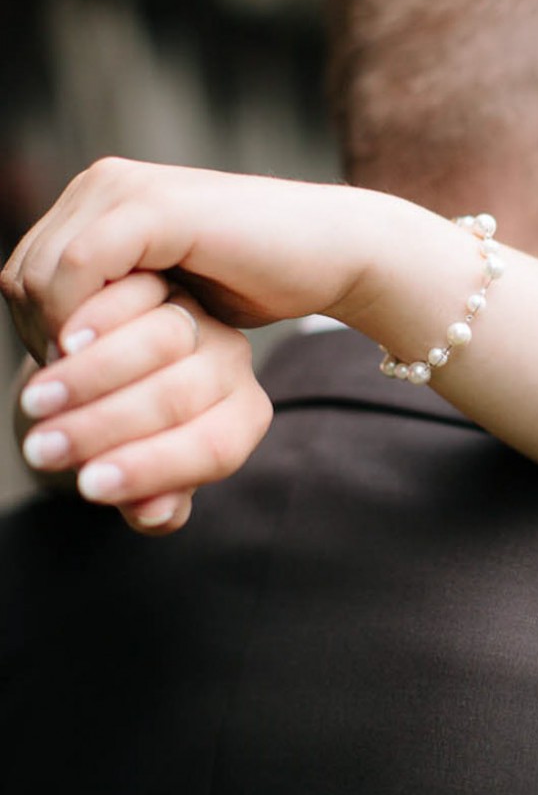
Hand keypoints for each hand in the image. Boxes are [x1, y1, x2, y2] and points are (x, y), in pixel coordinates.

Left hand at [1, 157, 383, 356]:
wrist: (333, 251)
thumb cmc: (259, 279)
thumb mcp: (167, 299)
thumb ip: (111, 309)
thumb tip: (54, 357)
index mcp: (101, 200)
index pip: (22, 276)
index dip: (35, 335)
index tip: (78, 381)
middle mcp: (103, 184)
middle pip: (21, 278)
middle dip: (41, 342)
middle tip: (82, 389)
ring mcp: (126, 189)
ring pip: (41, 275)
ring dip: (57, 339)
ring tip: (96, 378)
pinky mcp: (155, 207)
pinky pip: (77, 268)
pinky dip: (77, 316)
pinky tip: (98, 351)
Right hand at [17, 271, 271, 534]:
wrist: (103, 384)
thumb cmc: (127, 446)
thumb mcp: (142, 484)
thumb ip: (152, 503)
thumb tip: (153, 513)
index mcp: (241, 417)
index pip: (214, 447)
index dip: (151, 469)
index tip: (90, 487)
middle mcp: (231, 362)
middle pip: (181, 393)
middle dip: (105, 424)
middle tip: (44, 447)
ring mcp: (198, 316)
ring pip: (161, 337)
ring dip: (91, 373)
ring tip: (38, 402)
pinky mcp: (158, 281)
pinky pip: (130, 291)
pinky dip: (86, 322)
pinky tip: (52, 346)